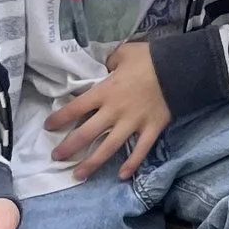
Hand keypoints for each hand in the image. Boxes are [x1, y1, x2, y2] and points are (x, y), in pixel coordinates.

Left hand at [48, 39, 174, 179]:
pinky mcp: (151, 129)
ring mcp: (133, 123)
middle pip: (86, 133)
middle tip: (56, 156)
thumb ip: (110, 61)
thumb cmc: (149, 58)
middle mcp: (114, 111)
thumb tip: (104, 66)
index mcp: (104, 92)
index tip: (48, 126)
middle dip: (69, 147)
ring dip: (92, 162)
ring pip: (108, 147)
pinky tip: (122, 176)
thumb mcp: (123, 53)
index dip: (59, 118)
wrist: (179, 67)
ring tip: (78, 174)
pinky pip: (140, 150)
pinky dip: (132, 164)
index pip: (75, 108)